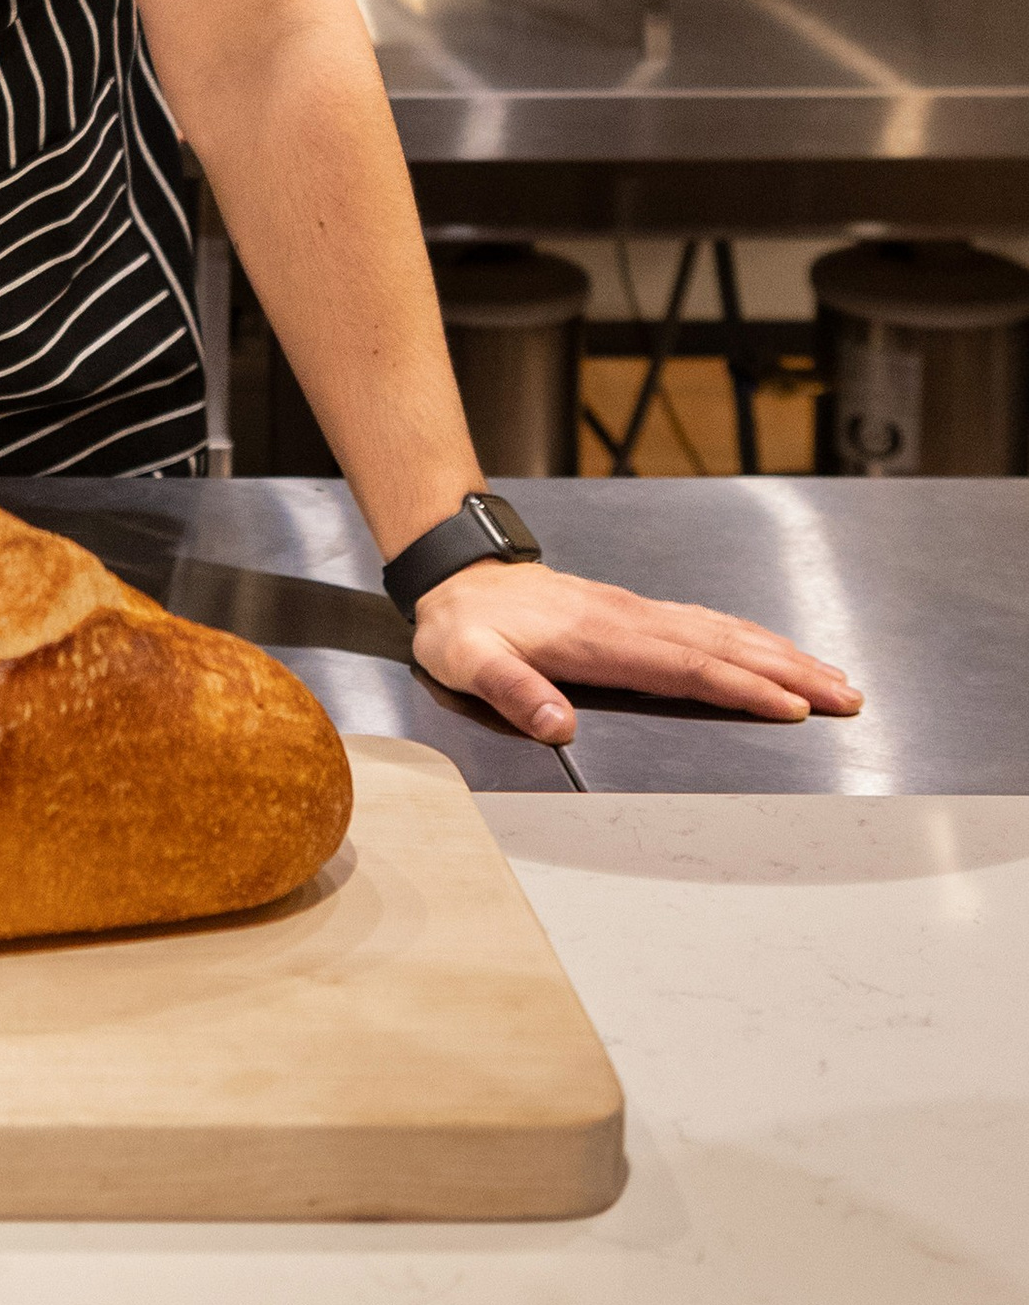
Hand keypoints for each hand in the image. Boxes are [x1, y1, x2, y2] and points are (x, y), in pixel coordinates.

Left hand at [408, 559, 861, 747]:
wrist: (458, 575)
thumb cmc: (463, 627)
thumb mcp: (468, 661)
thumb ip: (512, 693)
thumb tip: (557, 728)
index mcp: (601, 640)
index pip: (687, 667)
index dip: (741, 688)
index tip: (792, 707)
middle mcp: (632, 620)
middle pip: (724, 647)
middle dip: (789, 672)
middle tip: (846, 697)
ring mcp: (639, 612)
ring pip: (724, 632)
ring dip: (782, 654)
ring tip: (834, 678)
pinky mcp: (638, 612)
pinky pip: (708, 622)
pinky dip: (751, 637)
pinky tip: (776, 648)